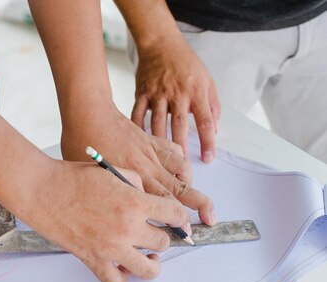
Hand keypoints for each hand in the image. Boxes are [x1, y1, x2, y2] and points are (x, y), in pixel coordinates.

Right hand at [24, 160, 190, 281]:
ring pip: (149, 269)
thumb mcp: (113, 170)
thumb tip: (147, 197)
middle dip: (162, 236)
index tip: (176, 219)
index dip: (179, 217)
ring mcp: (111, 248)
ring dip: (152, 263)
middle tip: (155, 232)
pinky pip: (116, 281)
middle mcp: (127, 228)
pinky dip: (123, 277)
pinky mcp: (93, 260)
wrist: (41, 191)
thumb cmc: (71, 177)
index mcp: (135, 202)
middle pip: (164, 242)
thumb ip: (136, 183)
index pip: (175, 215)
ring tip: (148, 257)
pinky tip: (123, 266)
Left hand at [60, 103, 214, 224]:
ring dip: (190, 183)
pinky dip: (180, 160)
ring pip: (182, 169)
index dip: (178, 221)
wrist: (88, 113)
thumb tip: (114, 213)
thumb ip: (110, 195)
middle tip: (210, 219)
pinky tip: (179, 169)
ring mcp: (151, 152)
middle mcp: (148, 167)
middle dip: (199, 206)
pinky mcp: (150, 138)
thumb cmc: (82, 146)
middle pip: (181, 190)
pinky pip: (173, 150)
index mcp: (133, 180)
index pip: (164, 205)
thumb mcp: (92, 178)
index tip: (186, 233)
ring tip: (194, 196)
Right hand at [132, 38, 220, 162]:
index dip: (208, 141)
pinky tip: (139, 141)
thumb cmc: (186, 64)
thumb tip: (214, 129)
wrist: (161, 45)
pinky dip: (138, 128)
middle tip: (181, 166)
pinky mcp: (142, 92)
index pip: (205, 120)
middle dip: (181, 146)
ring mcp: (157, 93)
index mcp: (196, 91)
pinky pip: (138, 114)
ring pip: (158, 122)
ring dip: (160, 142)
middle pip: (180, 124)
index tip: (208, 158)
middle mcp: (177, 93)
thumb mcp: (207, 80)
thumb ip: (212, 105)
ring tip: (161, 160)